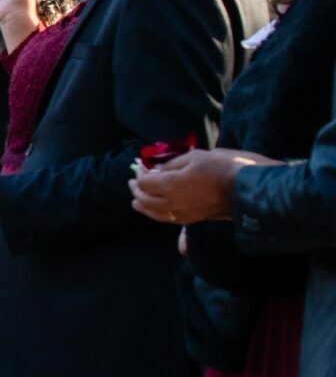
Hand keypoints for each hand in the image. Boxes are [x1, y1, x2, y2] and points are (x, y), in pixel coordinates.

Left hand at [130, 148, 260, 224]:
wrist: (243, 189)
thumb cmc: (220, 168)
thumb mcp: (193, 157)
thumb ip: (171, 165)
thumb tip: (156, 170)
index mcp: (170, 185)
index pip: (145, 182)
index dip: (140, 174)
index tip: (142, 166)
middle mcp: (172, 202)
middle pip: (145, 199)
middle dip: (136, 189)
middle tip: (133, 182)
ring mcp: (182, 213)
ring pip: (154, 213)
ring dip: (142, 205)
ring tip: (136, 200)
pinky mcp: (192, 219)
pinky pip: (167, 219)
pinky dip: (156, 214)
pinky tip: (155, 210)